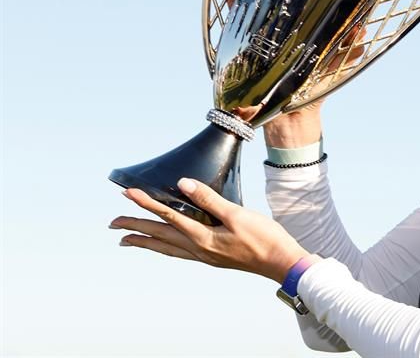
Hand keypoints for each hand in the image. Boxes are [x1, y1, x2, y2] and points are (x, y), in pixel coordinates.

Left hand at [111, 178, 314, 283]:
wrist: (280, 263)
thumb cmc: (264, 238)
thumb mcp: (238, 215)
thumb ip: (210, 200)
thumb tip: (184, 184)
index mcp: (202, 237)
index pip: (168, 216)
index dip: (147, 203)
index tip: (128, 193)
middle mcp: (198, 249)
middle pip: (159, 236)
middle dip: (135, 227)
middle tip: (112, 222)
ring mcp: (204, 255)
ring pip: (165, 247)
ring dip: (144, 241)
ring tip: (125, 239)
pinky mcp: (212, 257)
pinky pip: (178, 252)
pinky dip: (163, 247)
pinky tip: (163, 245)